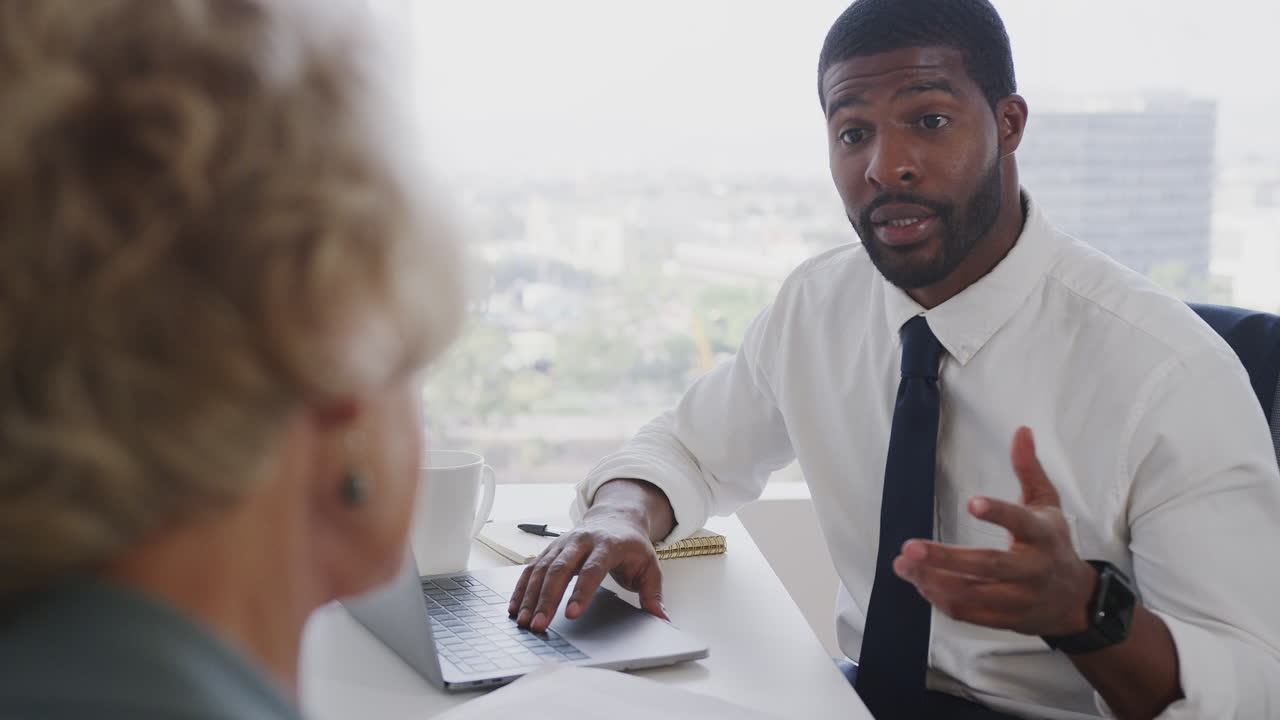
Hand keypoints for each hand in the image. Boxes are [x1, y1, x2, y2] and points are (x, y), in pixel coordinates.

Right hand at [507, 507, 667, 632]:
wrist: (615, 517)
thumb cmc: (631, 545)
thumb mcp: (650, 565)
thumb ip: (653, 593)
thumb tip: (661, 618)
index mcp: (607, 544)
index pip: (592, 569)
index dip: (581, 591)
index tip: (572, 613)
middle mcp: (580, 542)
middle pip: (559, 569)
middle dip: (547, 599)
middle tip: (538, 624)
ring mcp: (562, 544)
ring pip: (541, 569)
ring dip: (529, 596)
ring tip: (523, 621)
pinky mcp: (550, 550)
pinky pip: (531, 568)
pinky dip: (521, 588)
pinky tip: (514, 607)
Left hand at [893, 426, 1096, 636]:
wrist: (1074, 602)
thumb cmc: (1053, 546)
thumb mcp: (1047, 504)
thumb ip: (1029, 470)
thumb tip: (1021, 431)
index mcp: (1043, 536)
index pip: (1022, 522)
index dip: (999, 513)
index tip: (972, 502)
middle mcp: (1033, 570)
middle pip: (989, 565)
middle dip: (947, 558)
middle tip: (910, 546)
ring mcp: (1020, 599)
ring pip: (974, 594)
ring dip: (934, 580)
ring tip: (903, 563)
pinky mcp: (1006, 620)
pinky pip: (969, 614)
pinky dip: (942, 601)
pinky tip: (920, 583)